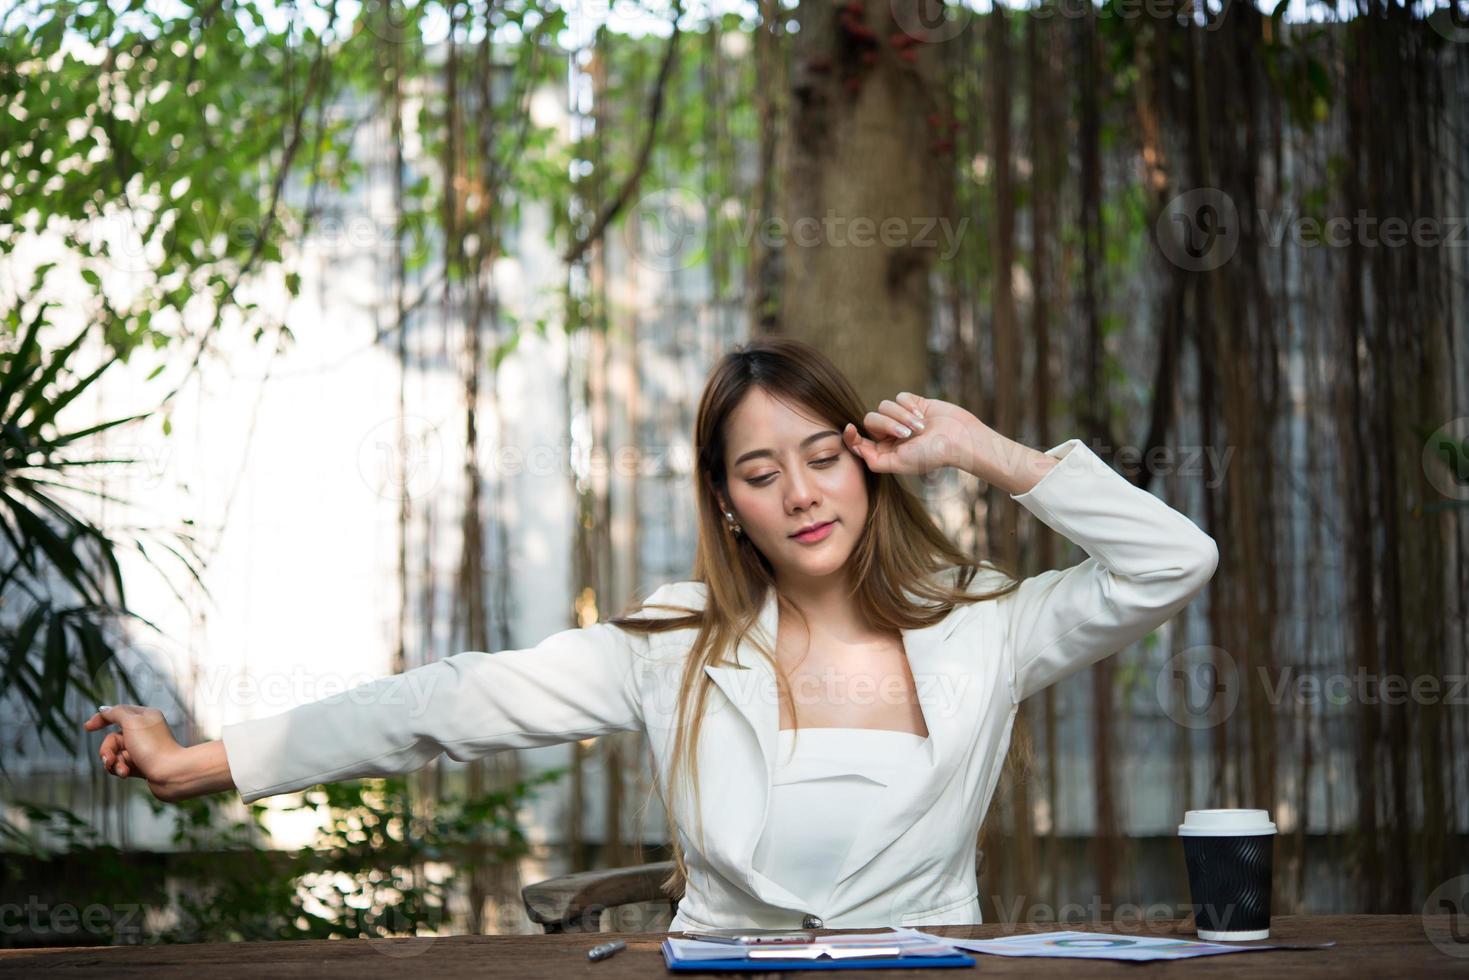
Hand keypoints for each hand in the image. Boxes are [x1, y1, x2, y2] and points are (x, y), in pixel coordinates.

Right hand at [84, 704, 188, 801]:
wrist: (170, 773)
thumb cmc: (152, 746)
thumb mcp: (132, 722)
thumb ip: (116, 713)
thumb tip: (104, 709)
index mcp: (144, 716)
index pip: (117, 713)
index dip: (101, 719)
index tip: (87, 728)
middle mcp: (144, 731)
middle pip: (112, 738)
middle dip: (107, 750)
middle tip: (111, 759)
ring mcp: (142, 749)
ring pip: (114, 754)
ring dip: (113, 762)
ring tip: (123, 770)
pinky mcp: (141, 765)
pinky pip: (121, 765)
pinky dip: (120, 769)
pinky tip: (126, 774)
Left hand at [843, 392, 978, 476]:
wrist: (958, 439)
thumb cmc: (930, 455)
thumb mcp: (899, 464)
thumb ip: (874, 460)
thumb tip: (856, 447)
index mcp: (885, 451)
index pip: (860, 440)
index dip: (851, 435)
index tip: (849, 429)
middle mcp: (891, 434)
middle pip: (871, 420)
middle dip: (887, 424)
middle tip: (907, 434)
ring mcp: (902, 417)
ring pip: (884, 406)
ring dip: (902, 416)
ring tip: (920, 427)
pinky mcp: (913, 403)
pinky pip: (899, 397)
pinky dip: (909, 405)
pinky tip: (922, 415)